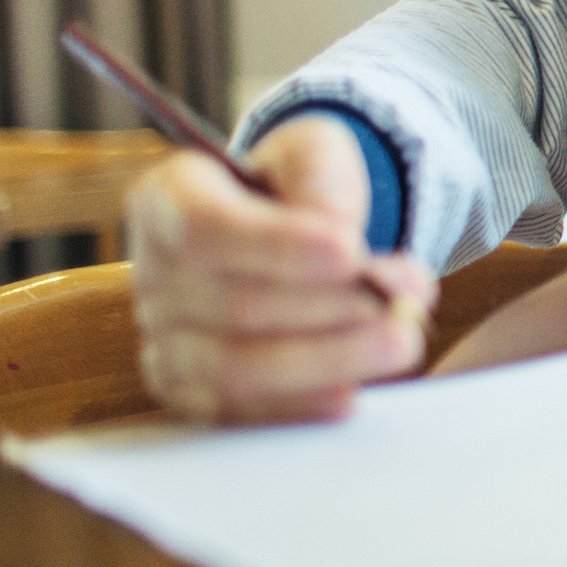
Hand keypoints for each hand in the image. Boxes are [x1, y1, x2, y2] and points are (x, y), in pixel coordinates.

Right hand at [128, 118, 435, 422]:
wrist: (292, 237)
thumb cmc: (300, 188)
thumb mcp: (315, 152)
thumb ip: (323, 178)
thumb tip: (339, 235)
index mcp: (168, 200)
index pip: (204, 229)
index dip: (277, 246)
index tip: (351, 251)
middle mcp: (156, 276)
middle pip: (234, 307)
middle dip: (333, 307)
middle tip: (410, 297)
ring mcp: (167, 341)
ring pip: (237, 370)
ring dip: (329, 359)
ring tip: (401, 337)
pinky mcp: (194, 393)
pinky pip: (243, 413)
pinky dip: (302, 405)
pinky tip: (354, 387)